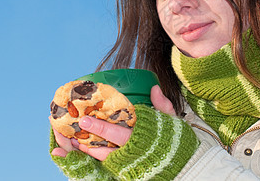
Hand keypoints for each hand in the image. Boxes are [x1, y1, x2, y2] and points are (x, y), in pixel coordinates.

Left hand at [51, 85, 174, 159]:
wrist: (184, 167)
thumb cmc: (175, 141)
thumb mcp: (171, 121)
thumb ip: (162, 105)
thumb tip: (154, 88)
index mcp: (142, 139)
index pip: (118, 133)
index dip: (100, 127)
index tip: (85, 120)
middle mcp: (133, 153)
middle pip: (106, 147)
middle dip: (89, 139)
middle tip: (75, 130)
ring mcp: (129, 165)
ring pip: (105, 159)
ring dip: (89, 150)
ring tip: (75, 141)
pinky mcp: (128, 171)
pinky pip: (109, 166)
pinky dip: (96, 159)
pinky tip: (86, 151)